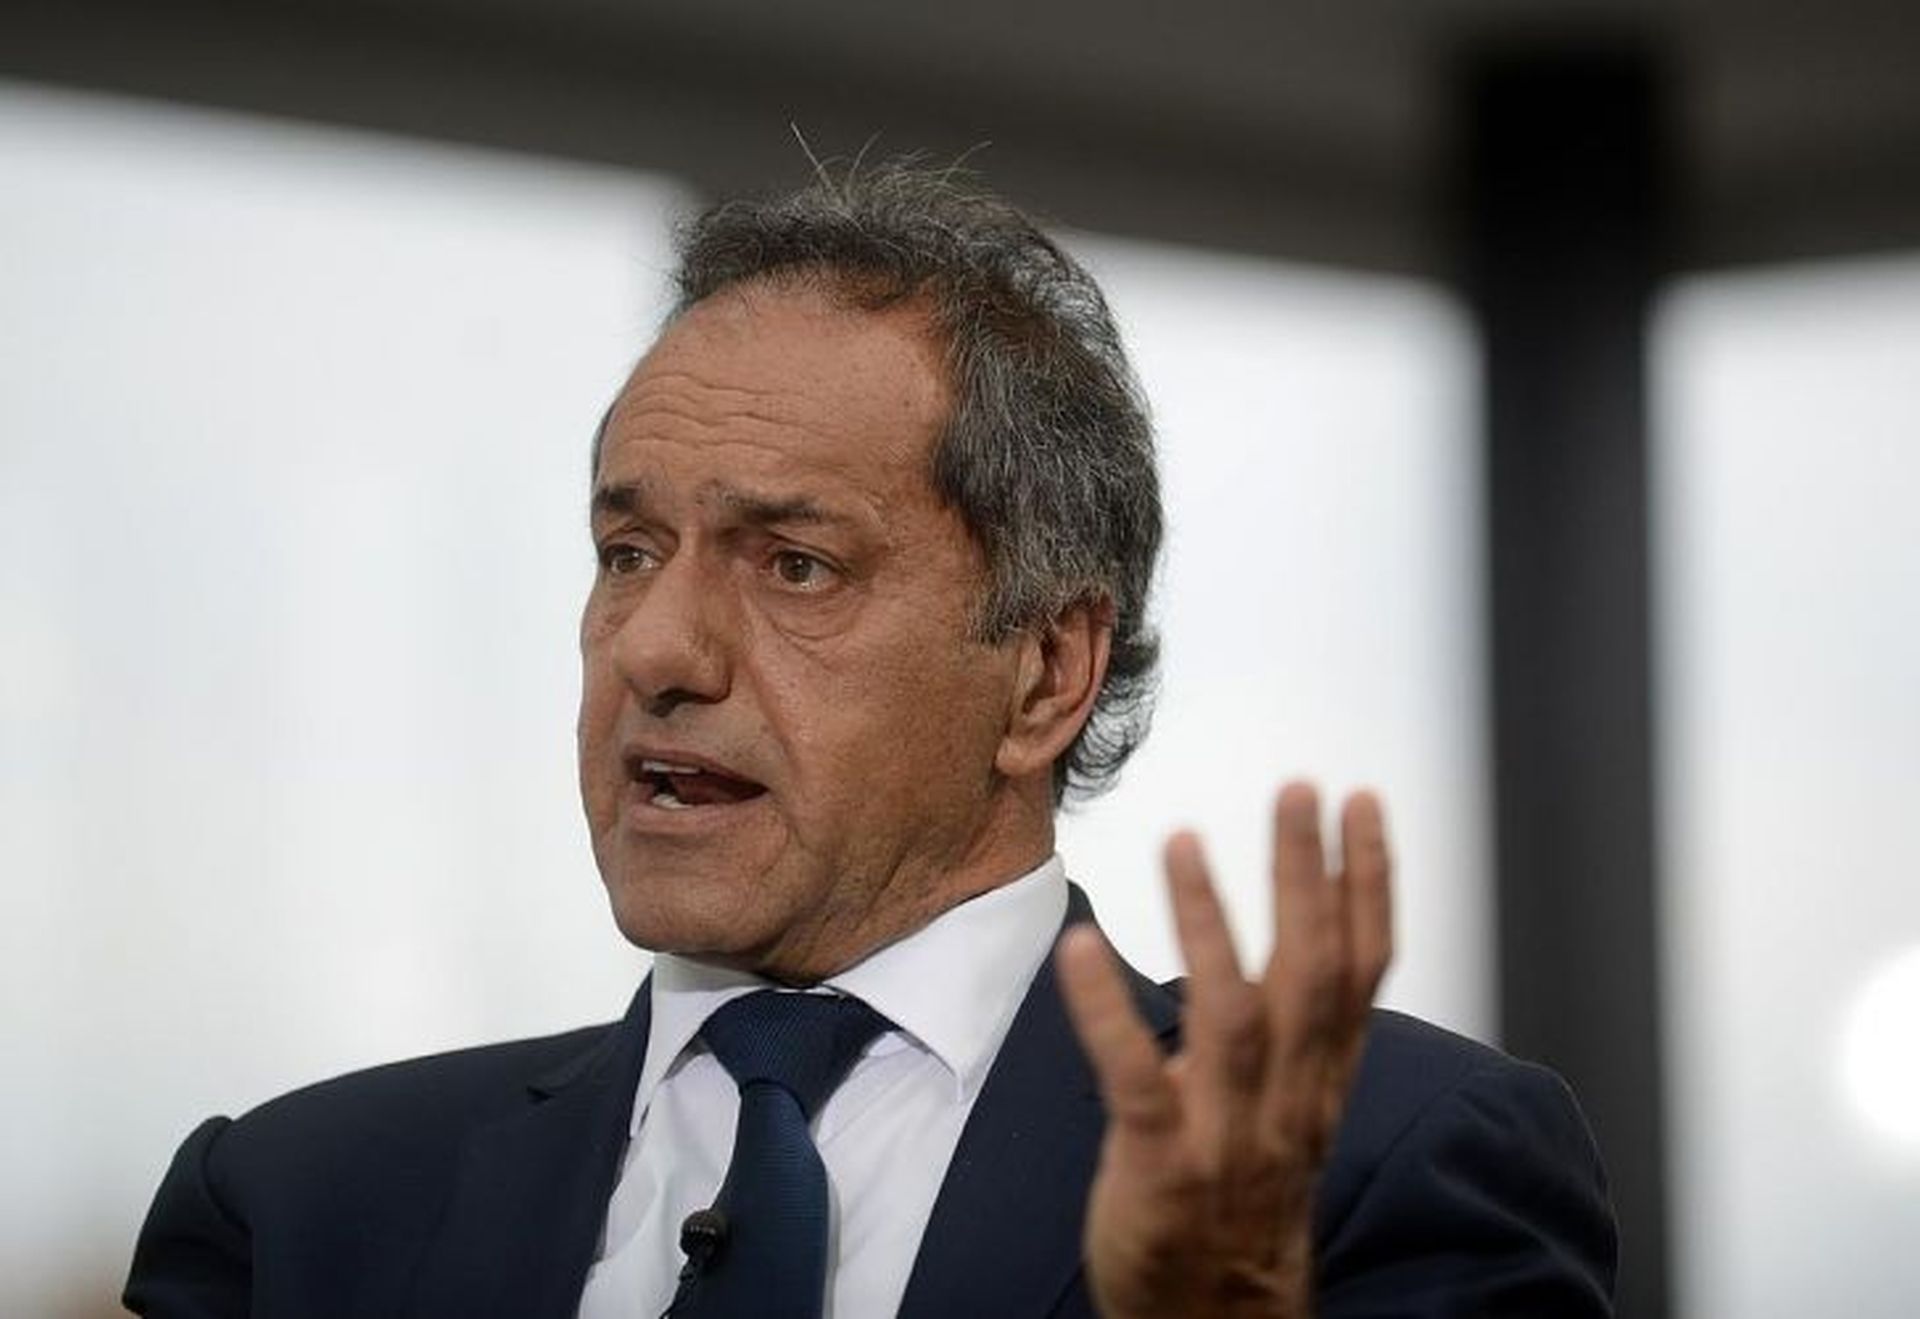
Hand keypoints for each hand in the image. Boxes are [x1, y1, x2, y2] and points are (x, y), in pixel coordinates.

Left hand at [1057, 782, 1392, 1318]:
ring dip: (1209, 923)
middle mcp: (1288, 1104)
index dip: (1369, 884)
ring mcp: (1226, 1137)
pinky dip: (1109, 1014)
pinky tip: (1080, 949)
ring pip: (1232, 1016)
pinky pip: (1136, 1080)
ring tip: (1185, 839)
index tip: (1362, 806)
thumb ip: (1288, 1038)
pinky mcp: (1160, 1168)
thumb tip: (1272, 951)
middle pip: (1310, 975)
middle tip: (1298, 790)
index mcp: (1321, 1083)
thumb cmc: (1243, 1208)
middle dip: (1307, 877)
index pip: (1361, 969)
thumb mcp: (1288, 1117)